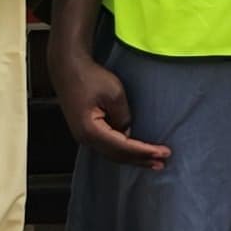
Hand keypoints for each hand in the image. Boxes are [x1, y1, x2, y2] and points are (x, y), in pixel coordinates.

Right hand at [50, 43, 170, 169]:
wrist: (67, 68)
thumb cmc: (89, 77)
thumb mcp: (114, 94)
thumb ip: (124, 117)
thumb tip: (127, 132)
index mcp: (91, 131)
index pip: (123, 148)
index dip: (144, 152)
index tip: (163, 153)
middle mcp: (85, 138)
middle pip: (117, 156)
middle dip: (141, 160)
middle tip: (162, 162)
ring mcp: (83, 136)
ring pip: (112, 154)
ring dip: (133, 158)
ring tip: (153, 161)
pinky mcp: (85, 131)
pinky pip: (107, 146)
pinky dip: (123, 151)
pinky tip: (135, 152)